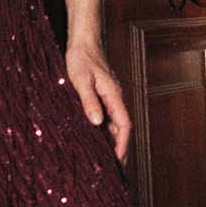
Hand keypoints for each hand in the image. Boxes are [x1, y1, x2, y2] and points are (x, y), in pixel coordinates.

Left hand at [66, 37, 130, 161]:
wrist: (84, 40)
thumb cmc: (81, 57)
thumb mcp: (81, 80)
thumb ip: (89, 101)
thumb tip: (97, 122)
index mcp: (113, 95)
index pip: (124, 125)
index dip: (122, 144)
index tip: (119, 160)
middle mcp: (116, 97)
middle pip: (123, 127)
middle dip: (120, 147)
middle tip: (114, 167)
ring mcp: (111, 95)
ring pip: (115, 122)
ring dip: (112, 139)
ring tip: (105, 156)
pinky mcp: (104, 93)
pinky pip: (108, 115)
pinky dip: (105, 128)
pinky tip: (96, 135)